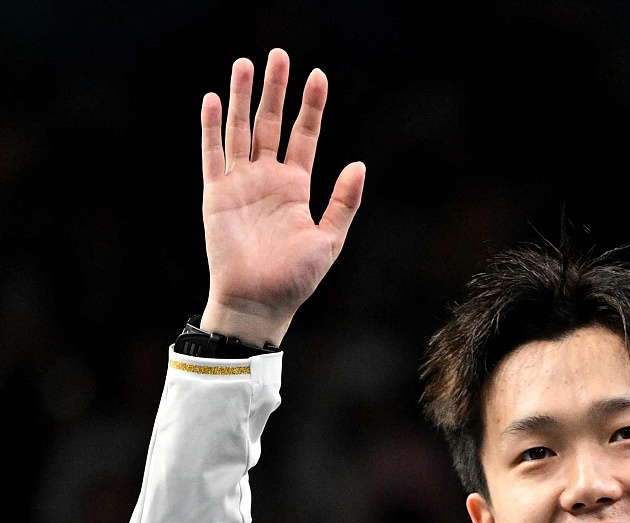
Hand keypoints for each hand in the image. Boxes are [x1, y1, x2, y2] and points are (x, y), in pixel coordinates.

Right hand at [198, 50, 365, 345]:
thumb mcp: (329, 240)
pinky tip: (213, 100)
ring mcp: (240, 184)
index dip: (311, 107)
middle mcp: (268, 179)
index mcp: (297, 187)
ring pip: (241, 130)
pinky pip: (213, 155)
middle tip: (279, 54)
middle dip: (276, 90)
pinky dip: (211, 128)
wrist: (259, 302)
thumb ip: (344, 202)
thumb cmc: (295, 278)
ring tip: (245, 64)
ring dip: (243, 98)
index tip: (318, 75)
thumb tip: (359, 164)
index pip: (305, 136)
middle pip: (272, 123)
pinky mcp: (216, 195)